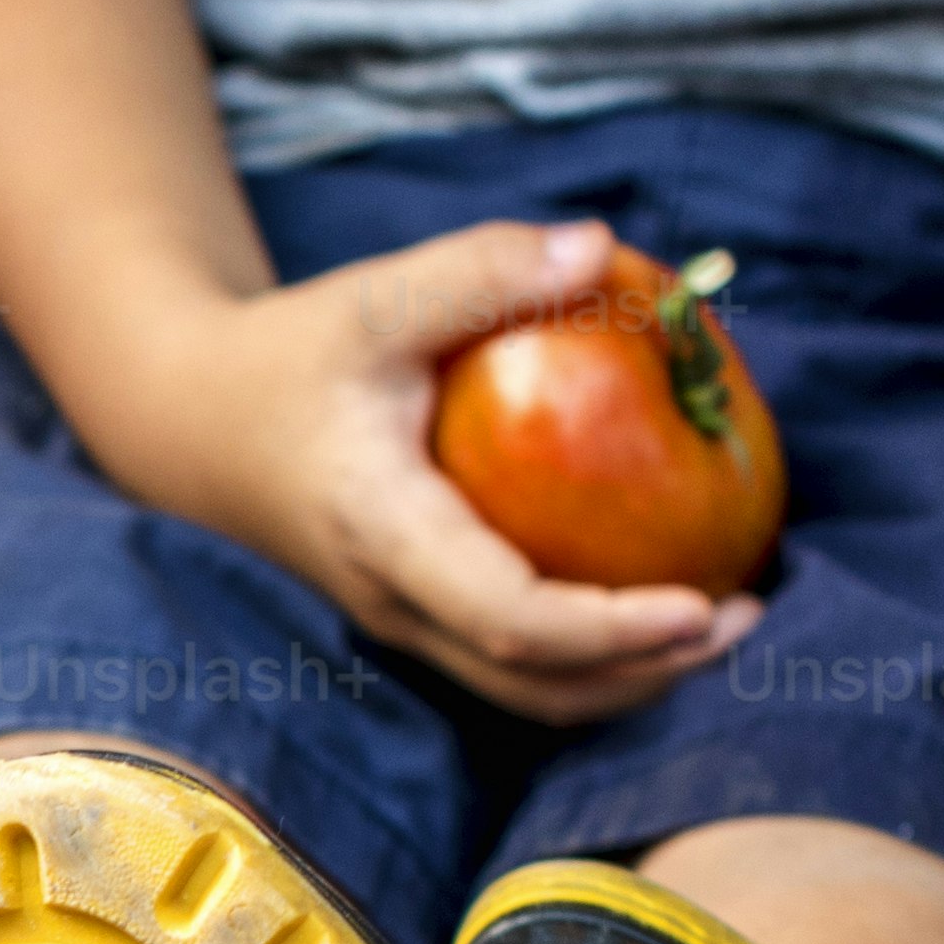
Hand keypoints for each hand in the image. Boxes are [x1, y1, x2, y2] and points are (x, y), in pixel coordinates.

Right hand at [148, 218, 762, 727]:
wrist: (194, 426)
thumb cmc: (290, 356)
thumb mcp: (370, 298)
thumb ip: (480, 270)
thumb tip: (604, 248)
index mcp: (386, 532)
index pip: (506, 616)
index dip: (608, 629)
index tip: (698, 607)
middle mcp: (397, 602)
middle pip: (534, 687)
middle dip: (649, 673)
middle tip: (748, 617)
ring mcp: (408, 624)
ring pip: (529, 696)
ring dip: (632, 679)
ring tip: (724, 623)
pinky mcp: (422, 619)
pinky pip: (519, 667)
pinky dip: (599, 657)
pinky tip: (661, 604)